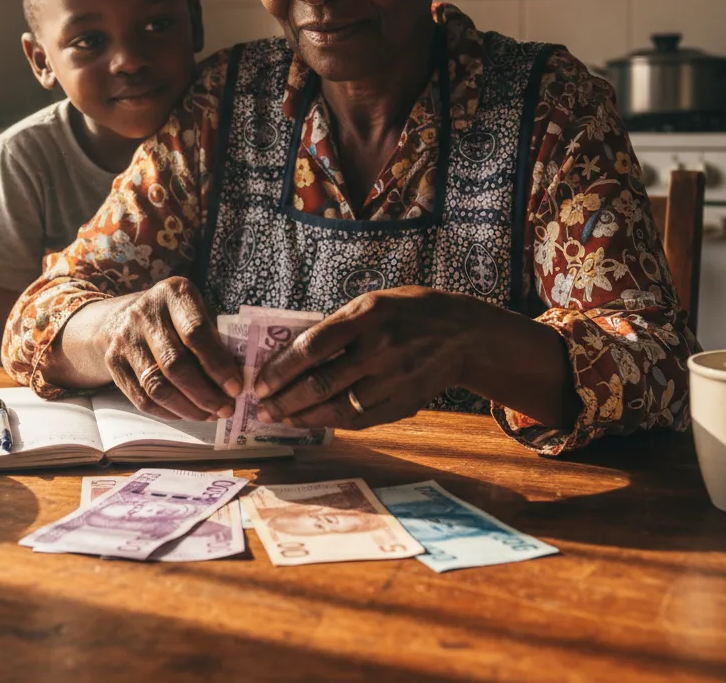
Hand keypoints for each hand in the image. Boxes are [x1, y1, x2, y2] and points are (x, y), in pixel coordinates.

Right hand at [99, 277, 241, 419]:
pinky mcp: (113, 361)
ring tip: (210, 415)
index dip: (218, 364)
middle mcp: (145, 312)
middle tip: (226, 409)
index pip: (196, 332)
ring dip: (188, 408)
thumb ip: (217, 337)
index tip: (236, 388)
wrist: (121, 317)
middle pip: (175, 364)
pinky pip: (142, 398)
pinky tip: (187, 414)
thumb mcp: (197, 311)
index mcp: (174, 293)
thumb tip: (241, 378)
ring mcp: (125, 338)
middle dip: (204, 394)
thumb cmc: (174, 317)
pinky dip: (168, 412)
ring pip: (157, 386)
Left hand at [253, 286, 478, 429]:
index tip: (260, 383)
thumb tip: (292, 353)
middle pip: (322, 383)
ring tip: (280, 419)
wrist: (465, 333)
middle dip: (285, 400)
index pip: (313, 346)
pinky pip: (361, 419)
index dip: (282, 369)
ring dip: (303, 417)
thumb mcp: (373, 301)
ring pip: (339, 407)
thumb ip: (338, 325)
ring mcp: (396, 379)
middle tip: (261, 409)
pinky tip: (313, 421)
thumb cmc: (410, 310)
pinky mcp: (406, 403)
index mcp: (369, 315)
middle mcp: (382, 348)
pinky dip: (333, 423)